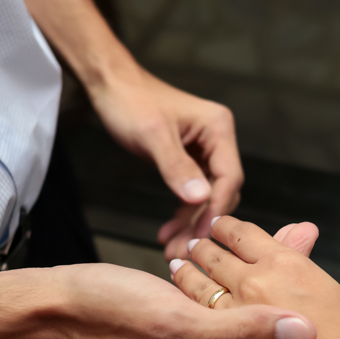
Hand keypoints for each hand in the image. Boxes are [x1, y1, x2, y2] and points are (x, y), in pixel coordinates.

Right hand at [44, 262, 314, 338]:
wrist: (50, 306)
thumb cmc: (107, 314)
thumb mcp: (179, 324)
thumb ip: (243, 333)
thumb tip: (305, 338)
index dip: (297, 311)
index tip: (323, 270)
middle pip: (255, 332)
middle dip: (283, 286)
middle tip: (308, 237)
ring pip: (235, 314)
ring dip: (260, 275)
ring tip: (290, 235)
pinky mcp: (170, 336)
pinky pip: (212, 307)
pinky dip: (229, 279)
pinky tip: (243, 250)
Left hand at [89, 67, 242, 259]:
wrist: (111, 86)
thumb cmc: (130, 103)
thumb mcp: (152, 137)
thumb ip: (177, 168)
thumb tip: (202, 199)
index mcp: (218, 128)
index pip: (229, 177)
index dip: (216, 209)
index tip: (202, 237)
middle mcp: (218, 139)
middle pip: (221, 191)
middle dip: (202, 223)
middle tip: (185, 252)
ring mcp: (205, 150)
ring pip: (206, 196)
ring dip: (190, 223)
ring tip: (173, 250)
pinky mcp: (189, 159)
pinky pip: (192, 192)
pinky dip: (181, 213)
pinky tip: (168, 232)